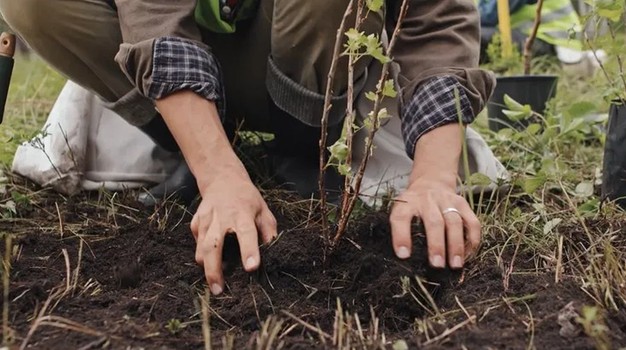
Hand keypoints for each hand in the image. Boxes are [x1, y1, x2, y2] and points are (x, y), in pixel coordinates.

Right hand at [190, 172, 276, 294]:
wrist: (222, 179)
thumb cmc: (247, 199)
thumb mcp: (264, 211)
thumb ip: (268, 231)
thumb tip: (273, 253)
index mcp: (242, 213)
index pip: (246, 233)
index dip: (249, 251)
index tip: (252, 268)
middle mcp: (221, 216)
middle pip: (213, 246)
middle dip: (214, 270)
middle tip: (219, 290)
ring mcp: (205, 219)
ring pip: (201, 247)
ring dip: (207, 267)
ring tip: (215, 284)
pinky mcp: (195, 222)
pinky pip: (196, 243)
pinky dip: (202, 255)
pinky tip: (210, 260)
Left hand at [389, 176, 480, 268]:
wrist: (431, 182)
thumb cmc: (414, 205)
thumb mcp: (401, 211)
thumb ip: (402, 229)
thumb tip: (405, 257)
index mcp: (407, 203)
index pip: (401, 218)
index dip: (401, 236)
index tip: (404, 255)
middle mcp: (427, 199)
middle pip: (434, 221)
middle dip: (436, 245)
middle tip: (437, 264)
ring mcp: (447, 200)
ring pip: (454, 222)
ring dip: (456, 245)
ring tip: (455, 264)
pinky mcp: (463, 204)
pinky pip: (472, 222)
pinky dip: (472, 240)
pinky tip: (467, 254)